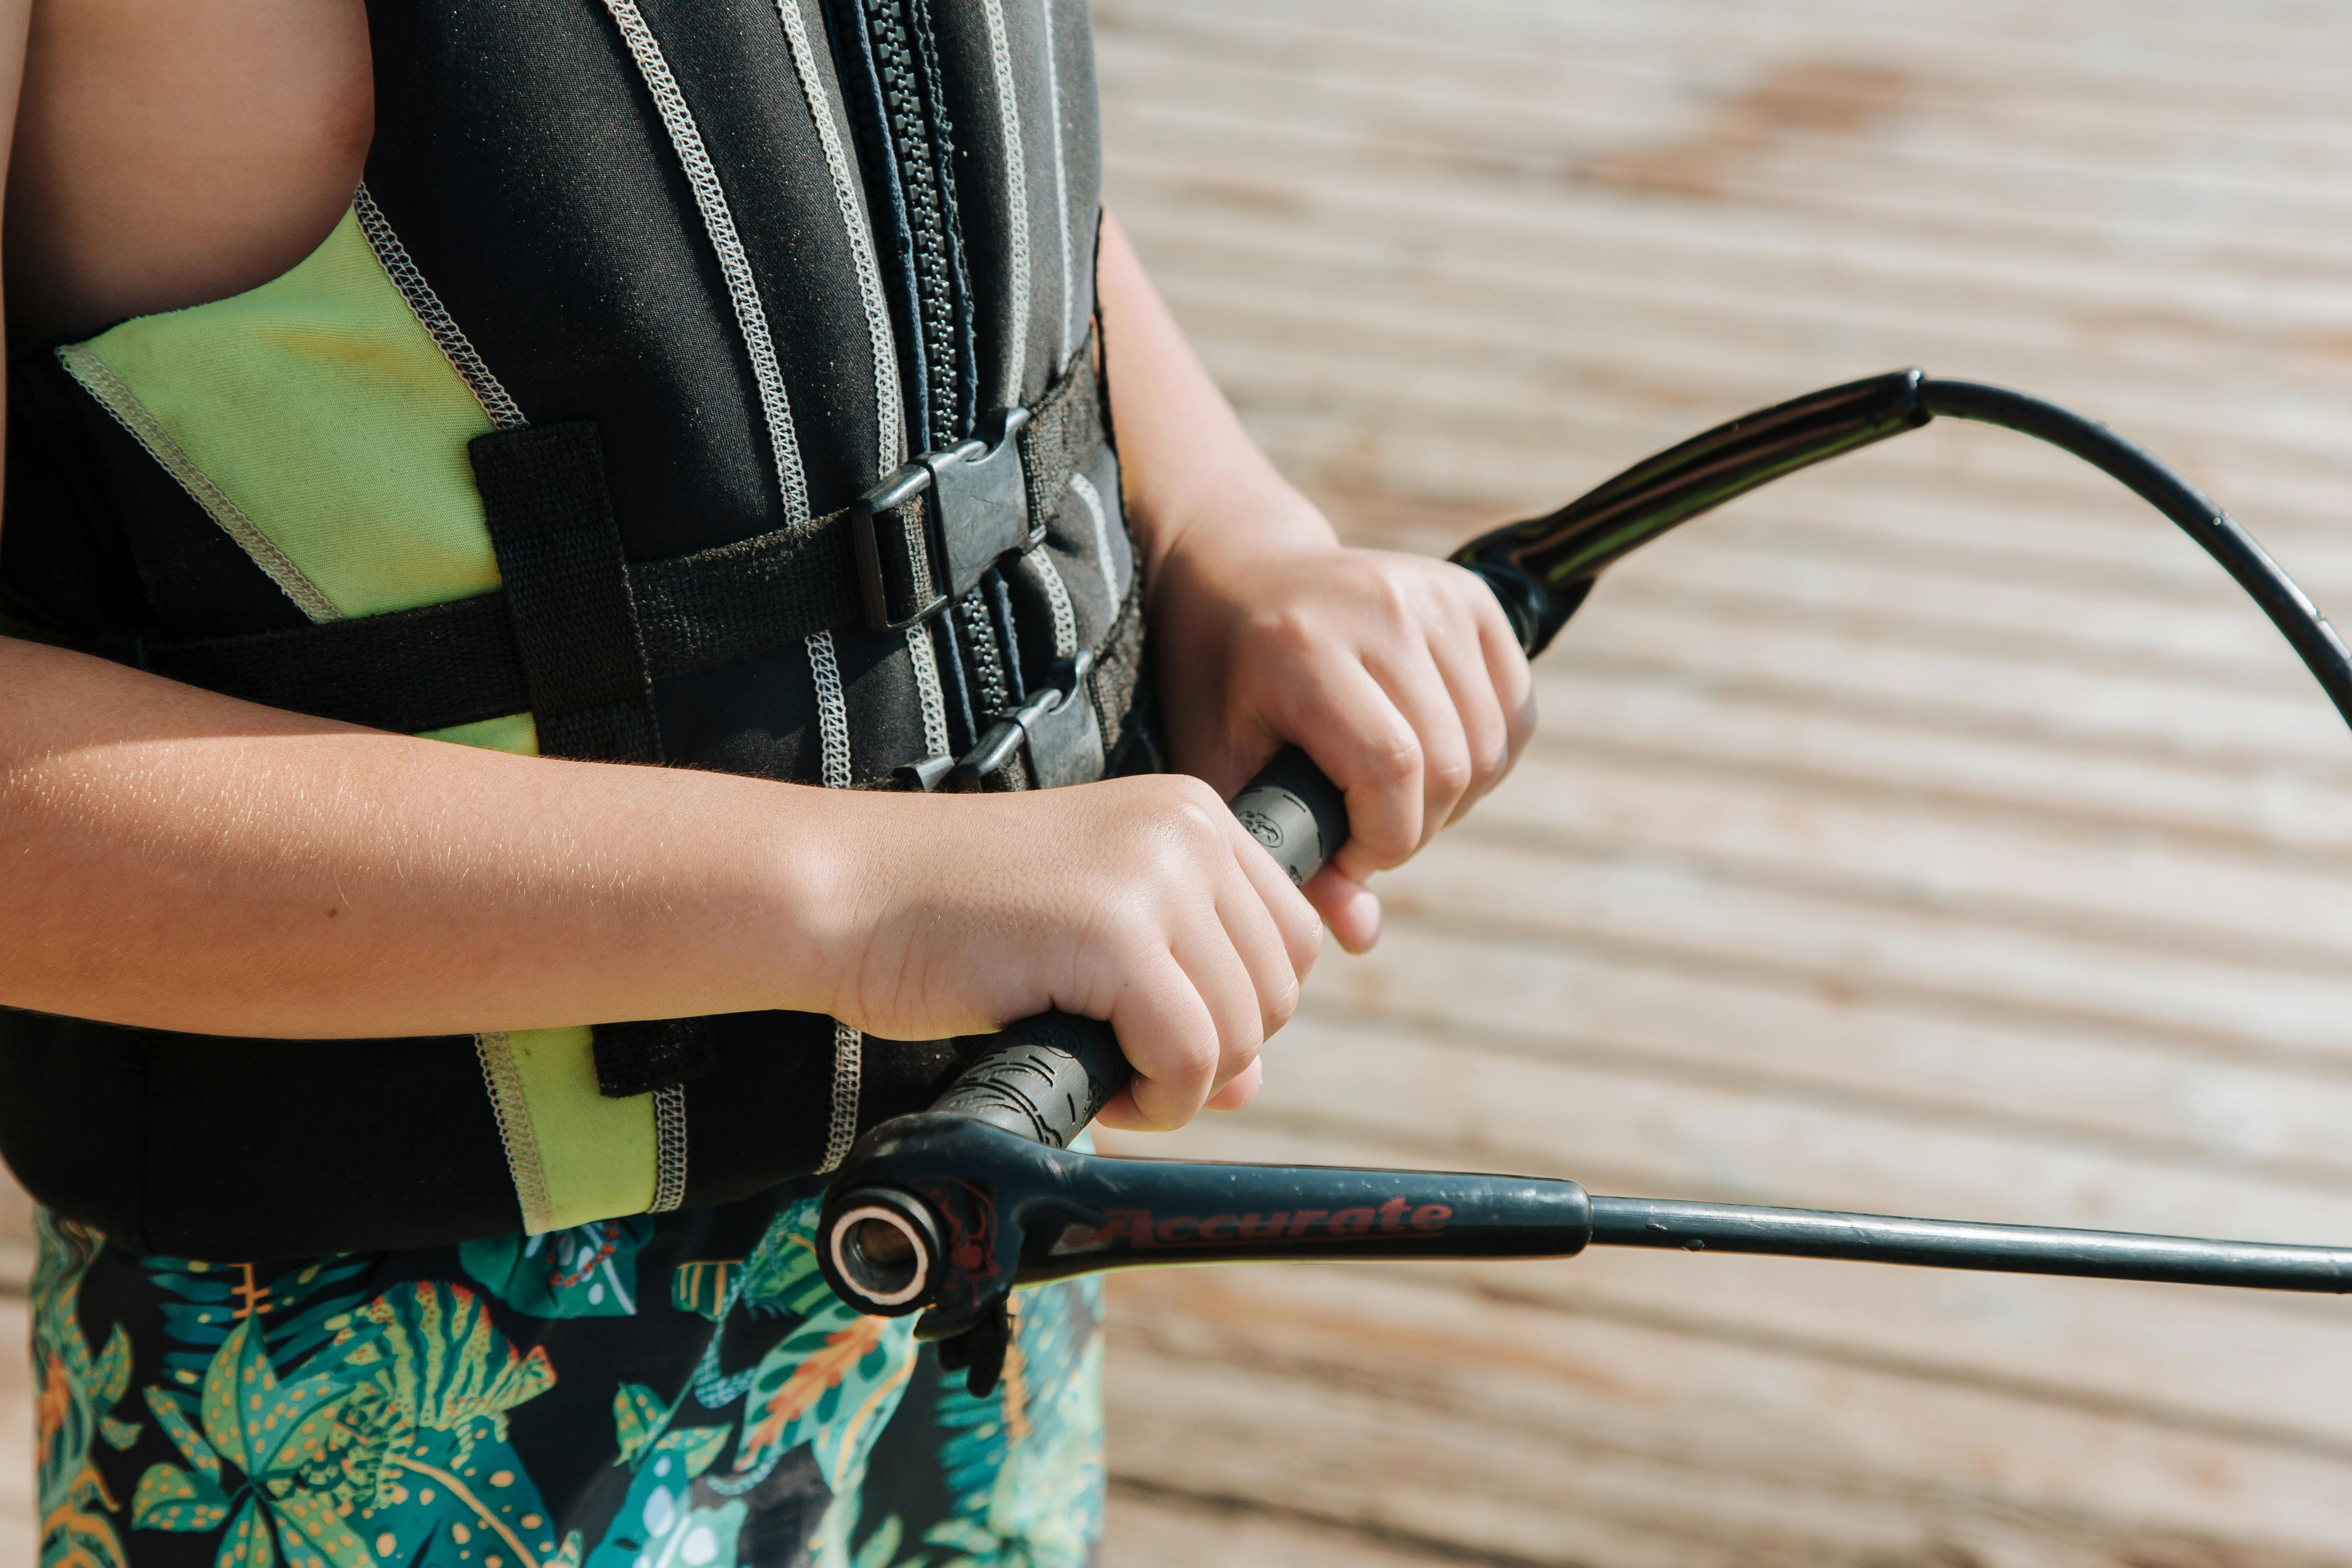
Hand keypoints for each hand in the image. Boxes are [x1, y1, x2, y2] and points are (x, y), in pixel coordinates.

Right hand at [823, 776, 1321, 1127]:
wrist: (849, 892)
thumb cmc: (956, 917)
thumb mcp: (1094, 931)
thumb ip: (1184, 987)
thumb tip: (1249, 1084)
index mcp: (1191, 812)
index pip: (1290, 937)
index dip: (1237, 1007)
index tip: (1156, 1026)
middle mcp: (1187, 830)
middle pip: (1279, 989)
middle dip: (1214, 1051)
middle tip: (1124, 1059)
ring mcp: (1154, 877)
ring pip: (1244, 1032)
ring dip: (1182, 1082)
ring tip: (1104, 1068)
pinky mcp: (1114, 936)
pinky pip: (1190, 1059)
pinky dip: (1156, 1100)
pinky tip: (1100, 1086)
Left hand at [1150, 528, 1535, 953]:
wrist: (1238, 572)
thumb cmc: (1217, 683)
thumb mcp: (1222, 766)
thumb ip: (1282, 849)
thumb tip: (1360, 936)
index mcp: (1306, 647)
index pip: (1393, 769)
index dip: (1383, 839)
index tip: (1346, 856)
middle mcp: (1381, 608)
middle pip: (1449, 765)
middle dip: (1413, 828)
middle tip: (1362, 831)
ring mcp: (1433, 594)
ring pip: (1491, 747)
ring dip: (1451, 800)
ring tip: (1389, 795)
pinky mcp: (1472, 595)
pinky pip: (1516, 712)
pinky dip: (1485, 758)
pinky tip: (1429, 759)